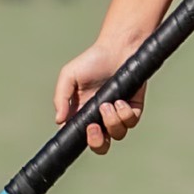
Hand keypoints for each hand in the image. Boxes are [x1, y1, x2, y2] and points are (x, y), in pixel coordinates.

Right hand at [52, 37, 144, 153]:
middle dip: (98, 142)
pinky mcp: (134, 107)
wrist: (117, 47)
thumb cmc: (92, 60)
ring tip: (107, 104)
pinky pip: (131, 121)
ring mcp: (118, 114)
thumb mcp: (69, 76)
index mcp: (83, 113)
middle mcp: (101, 117)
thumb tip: (59, 121)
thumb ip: (61, 98)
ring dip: (112, 122)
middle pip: (101, 145)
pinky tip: (120, 101)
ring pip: (117, 134)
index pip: (78, 136)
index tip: (77, 136)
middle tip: (94, 128)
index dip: (77, 142)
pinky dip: (125, 114)